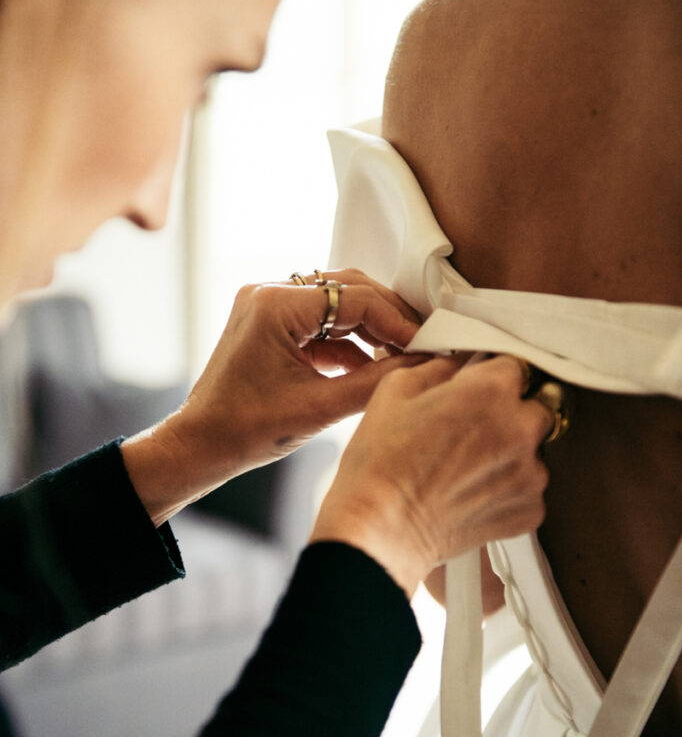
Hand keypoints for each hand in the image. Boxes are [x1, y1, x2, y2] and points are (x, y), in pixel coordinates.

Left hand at [121, 269, 424, 524]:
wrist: (201, 446)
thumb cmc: (246, 430)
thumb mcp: (320, 407)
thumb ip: (375, 383)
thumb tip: (420, 365)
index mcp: (276, 305)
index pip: (355, 297)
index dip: (396, 320)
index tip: (424, 342)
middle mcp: (270, 294)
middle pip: (347, 289)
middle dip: (388, 316)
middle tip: (421, 342)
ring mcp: (268, 307)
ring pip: (337, 304)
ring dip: (371, 328)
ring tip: (402, 355)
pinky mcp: (271, 325)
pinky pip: (320, 323)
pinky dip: (348, 342)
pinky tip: (374, 365)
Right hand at [311, 355, 553, 595]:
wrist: (379, 529)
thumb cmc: (380, 463)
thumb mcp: (396, 390)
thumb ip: (440, 367)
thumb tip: (459, 364)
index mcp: (491, 390)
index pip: (516, 364)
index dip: (494, 375)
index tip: (481, 388)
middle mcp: (520, 429)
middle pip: (538, 405)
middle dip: (513, 411)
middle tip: (477, 428)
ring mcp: (530, 474)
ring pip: (536, 450)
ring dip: (513, 453)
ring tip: (469, 467)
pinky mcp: (530, 511)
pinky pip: (530, 490)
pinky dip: (510, 490)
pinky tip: (474, 492)